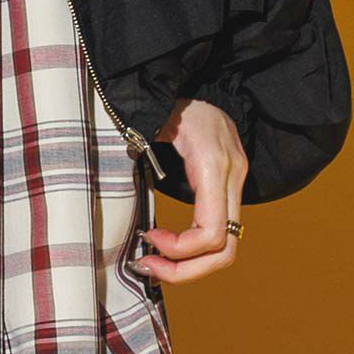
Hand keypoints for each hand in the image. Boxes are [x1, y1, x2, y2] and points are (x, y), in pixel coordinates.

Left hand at [128, 95, 246, 285]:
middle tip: (150, 268)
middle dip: (186, 270)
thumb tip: (118, 185)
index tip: (149, 240)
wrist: (205, 83)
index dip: (180, 250)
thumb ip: (141, 148)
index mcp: (211, 163)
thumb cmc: (175, 99)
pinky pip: (222, 231)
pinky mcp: (231, 188)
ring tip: (156, 263)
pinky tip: (170, 245)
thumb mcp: (155, 119)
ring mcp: (236, 184)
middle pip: (225, 250)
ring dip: (191, 265)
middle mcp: (231, 178)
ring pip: (228, 248)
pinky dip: (196, 248)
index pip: (211, 232)